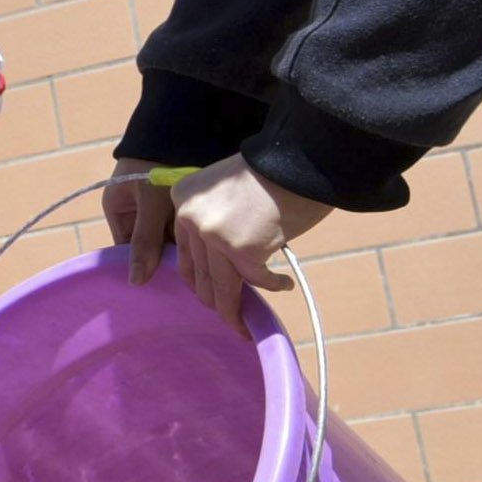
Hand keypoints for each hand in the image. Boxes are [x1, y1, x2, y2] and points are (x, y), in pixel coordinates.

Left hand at [112, 155, 329, 328]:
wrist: (298, 159)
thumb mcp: (227, 190)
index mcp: (183, 201)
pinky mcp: (241, 251)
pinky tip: (284, 284)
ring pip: (221, 288)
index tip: (210, 296)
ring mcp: (214, 237)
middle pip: (200, 275)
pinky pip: (256, 281)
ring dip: (235, 311)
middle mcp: (191, 219)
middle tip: (231, 317)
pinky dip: (272, 286)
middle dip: (216, 300)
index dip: (199, 279)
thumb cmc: (272, 172)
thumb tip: (221, 262)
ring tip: (245, 323)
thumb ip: (214, 219)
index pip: (185, 253)